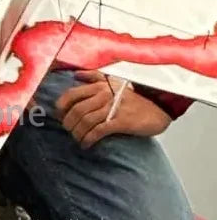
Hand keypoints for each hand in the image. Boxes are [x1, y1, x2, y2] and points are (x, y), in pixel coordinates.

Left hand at [55, 70, 170, 148]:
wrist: (160, 108)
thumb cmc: (135, 97)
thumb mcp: (114, 82)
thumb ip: (94, 77)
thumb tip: (75, 75)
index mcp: (100, 85)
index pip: (71, 94)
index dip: (61, 107)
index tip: (59, 115)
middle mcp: (104, 95)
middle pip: (76, 110)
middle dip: (68, 123)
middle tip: (68, 130)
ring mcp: (113, 108)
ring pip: (85, 121)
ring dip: (77, 133)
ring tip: (77, 138)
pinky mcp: (121, 121)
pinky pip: (98, 131)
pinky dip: (88, 139)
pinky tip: (86, 144)